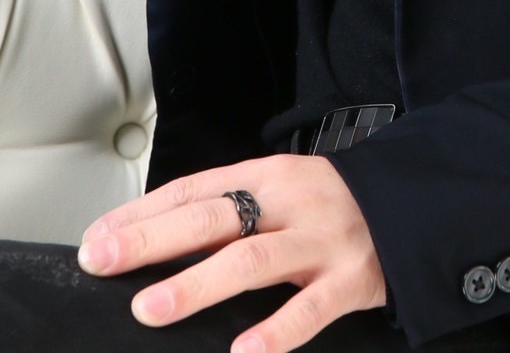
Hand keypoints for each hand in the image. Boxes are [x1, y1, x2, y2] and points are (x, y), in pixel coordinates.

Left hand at [77, 154, 386, 352]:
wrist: (412, 205)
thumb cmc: (329, 206)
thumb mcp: (280, 192)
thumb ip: (228, 211)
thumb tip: (151, 241)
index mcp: (266, 175)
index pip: (192, 189)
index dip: (142, 214)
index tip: (97, 240)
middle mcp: (290, 203)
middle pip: (214, 217)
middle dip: (153, 240)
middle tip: (106, 260)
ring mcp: (321, 242)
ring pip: (253, 260)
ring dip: (198, 284)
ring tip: (152, 307)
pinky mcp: (352, 281)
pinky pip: (310, 310)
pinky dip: (276, 332)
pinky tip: (244, 351)